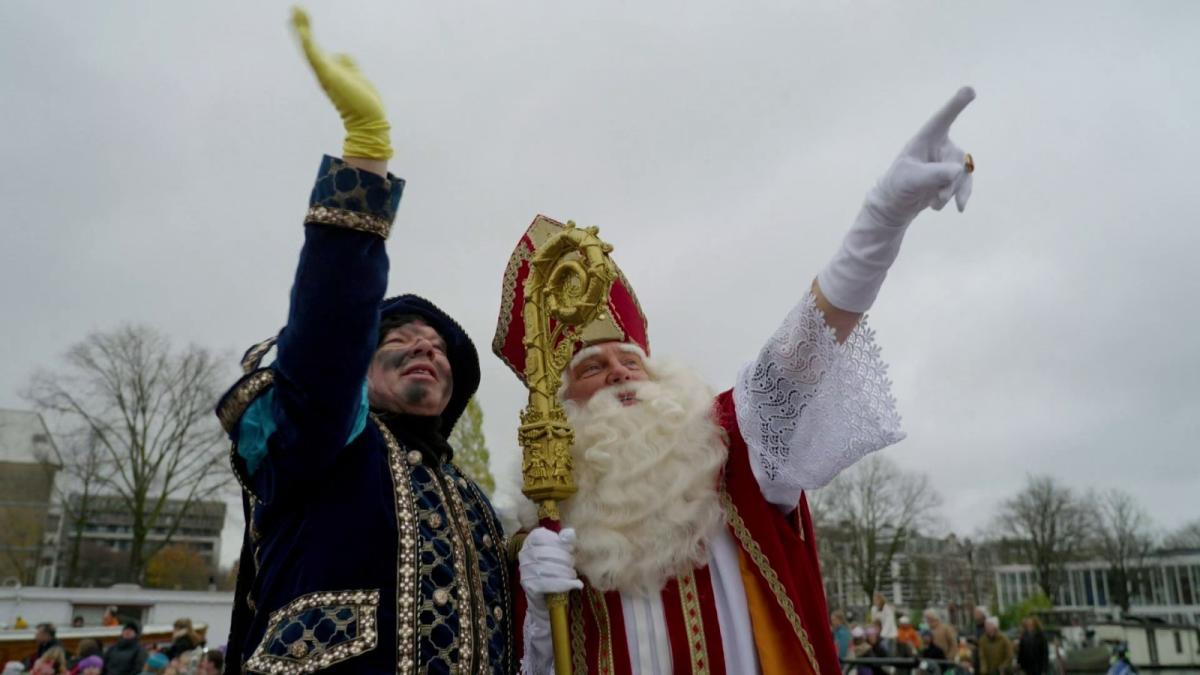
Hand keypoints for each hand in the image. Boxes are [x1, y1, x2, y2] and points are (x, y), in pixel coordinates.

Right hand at [290, 7, 391, 159]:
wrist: (368, 120)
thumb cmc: (363, 102)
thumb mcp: (356, 75)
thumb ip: (348, 63)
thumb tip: (342, 54)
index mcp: (330, 70)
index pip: (315, 47)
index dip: (308, 31)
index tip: (302, 15)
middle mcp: (323, 71)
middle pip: (308, 45)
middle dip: (302, 26)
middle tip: (294, 7)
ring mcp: (325, 73)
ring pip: (309, 47)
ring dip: (303, 27)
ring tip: (296, 10)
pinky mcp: (329, 75)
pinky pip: (316, 56)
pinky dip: (309, 42)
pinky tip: (303, 30)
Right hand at [518, 527, 582, 615]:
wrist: (543, 595)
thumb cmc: (552, 567)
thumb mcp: (558, 550)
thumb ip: (564, 540)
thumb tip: (570, 533)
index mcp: (530, 541)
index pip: (544, 537)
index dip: (560, 543)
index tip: (570, 549)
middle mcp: (524, 554)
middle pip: (548, 553)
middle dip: (565, 559)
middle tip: (573, 565)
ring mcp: (525, 571)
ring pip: (549, 569)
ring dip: (566, 572)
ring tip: (573, 574)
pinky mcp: (529, 586)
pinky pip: (549, 584)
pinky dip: (565, 584)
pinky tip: (576, 585)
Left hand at [815, 86, 976, 313]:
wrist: (895, 205)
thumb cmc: (897, 185)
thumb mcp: (911, 179)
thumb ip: (933, 174)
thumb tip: (958, 170)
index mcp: (925, 139)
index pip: (942, 119)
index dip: (956, 104)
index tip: (969, 90)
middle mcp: (939, 146)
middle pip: (957, 158)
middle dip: (950, 180)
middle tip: (937, 197)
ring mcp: (946, 161)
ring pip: (963, 172)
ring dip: (953, 191)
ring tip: (936, 204)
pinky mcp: (951, 176)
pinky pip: (965, 183)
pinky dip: (962, 195)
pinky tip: (960, 209)